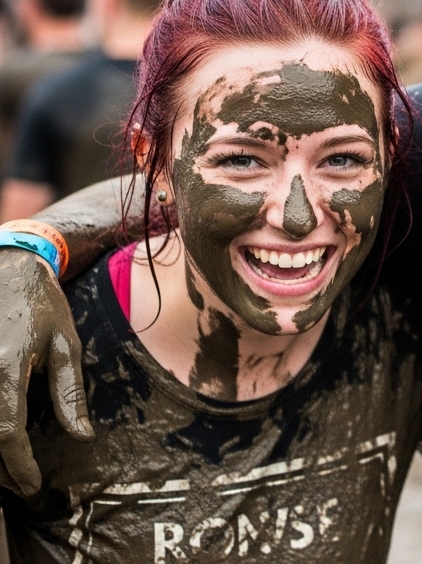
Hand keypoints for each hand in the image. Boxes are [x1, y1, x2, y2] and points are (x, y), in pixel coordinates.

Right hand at [0, 249, 91, 494]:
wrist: (8, 268)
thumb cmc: (42, 306)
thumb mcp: (66, 345)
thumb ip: (70, 393)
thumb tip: (82, 436)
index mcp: (5, 366)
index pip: (6, 430)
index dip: (18, 464)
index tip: (32, 485)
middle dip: (0, 468)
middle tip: (22, 484)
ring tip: (9, 470)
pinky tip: (0, 440)